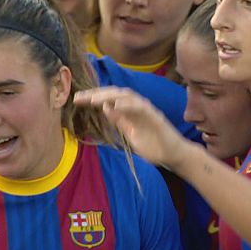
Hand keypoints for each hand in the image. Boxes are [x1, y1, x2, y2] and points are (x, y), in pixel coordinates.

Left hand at [74, 87, 190, 169]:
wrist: (173, 155)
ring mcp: (147, 110)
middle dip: (96, 94)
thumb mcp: (130, 133)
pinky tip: (114, 106)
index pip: (109, 99)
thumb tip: (105, 108)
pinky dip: (127, 105)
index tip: (77, 99)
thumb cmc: (153, 146)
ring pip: (126, 97)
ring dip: (108, 96)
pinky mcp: (155, 117)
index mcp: (129, 111)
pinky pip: (140, 107)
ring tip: (93, 99)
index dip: (93, 97)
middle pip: (114, 94)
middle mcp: (137, 107)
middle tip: (79, 97)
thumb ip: (119, 121)